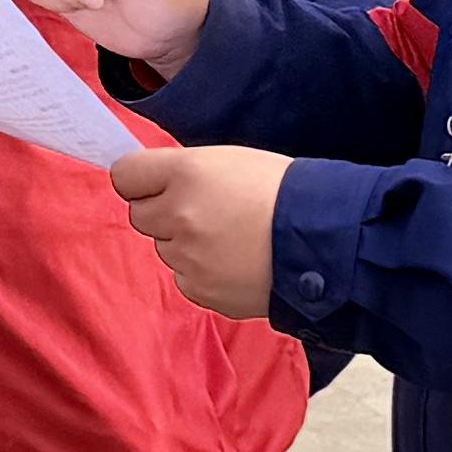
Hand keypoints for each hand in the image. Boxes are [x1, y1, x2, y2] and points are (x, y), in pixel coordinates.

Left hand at [106, 143, 289, 319]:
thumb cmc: (287, 193)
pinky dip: (201, 272)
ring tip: (231, 237)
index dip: (142, 180)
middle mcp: (178, 215)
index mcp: (186, 173)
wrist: (327, 242)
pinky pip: (183, 278)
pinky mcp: (200, 289)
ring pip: (163, 248)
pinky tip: (235, 262)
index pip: (125, 175)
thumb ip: (186, 172)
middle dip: (163, 212)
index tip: (156, 183)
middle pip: (139, 214)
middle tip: (206, 211)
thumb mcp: (232, 161)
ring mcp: (187, 257)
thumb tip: (153, 182)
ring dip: (184, 243)